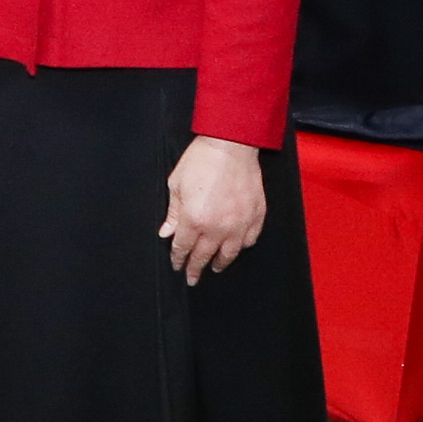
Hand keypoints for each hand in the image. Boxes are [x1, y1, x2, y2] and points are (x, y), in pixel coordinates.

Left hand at [162, 135, 265, 282]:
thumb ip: (173, 213)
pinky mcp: (255, 215)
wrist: (231, 145)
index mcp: (194, 220)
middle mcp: (217, 227)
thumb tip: (167, 232)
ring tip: (215, 267)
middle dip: (196, 268)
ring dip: (220, 262)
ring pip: (229, 253)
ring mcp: (239, 223)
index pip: (184, 247)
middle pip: (204, 255)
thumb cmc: (202, 160)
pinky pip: (249, 239)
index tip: (177, 265)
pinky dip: (242, 246)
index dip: (178, 258)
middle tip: (192, 277)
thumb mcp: (177, 185)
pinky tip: (237, 247)